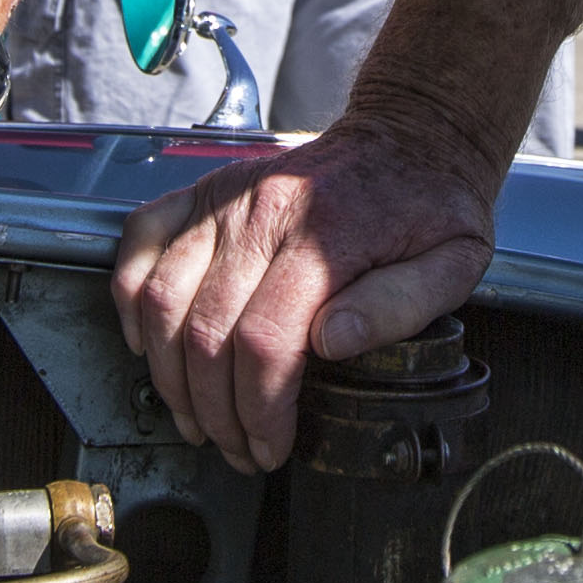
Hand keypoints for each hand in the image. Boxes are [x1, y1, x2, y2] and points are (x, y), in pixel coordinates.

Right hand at [107, 97, 504, 470]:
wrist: (410, 135)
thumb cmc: (430, 206)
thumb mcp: (454, 263)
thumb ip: (399, 306)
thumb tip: (332, 342)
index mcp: (323, 236)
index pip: (265, 342)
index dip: (260, 410)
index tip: (271, 445)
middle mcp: (263, 212)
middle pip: (207, 332)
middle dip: (214, 410)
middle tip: (236, 447)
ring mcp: (225, 198)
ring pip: (161, 297)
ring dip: (168, 373)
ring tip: (194, 417)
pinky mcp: (204, 189)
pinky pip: (141, 239)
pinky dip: (128, 296)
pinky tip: (146, 344)